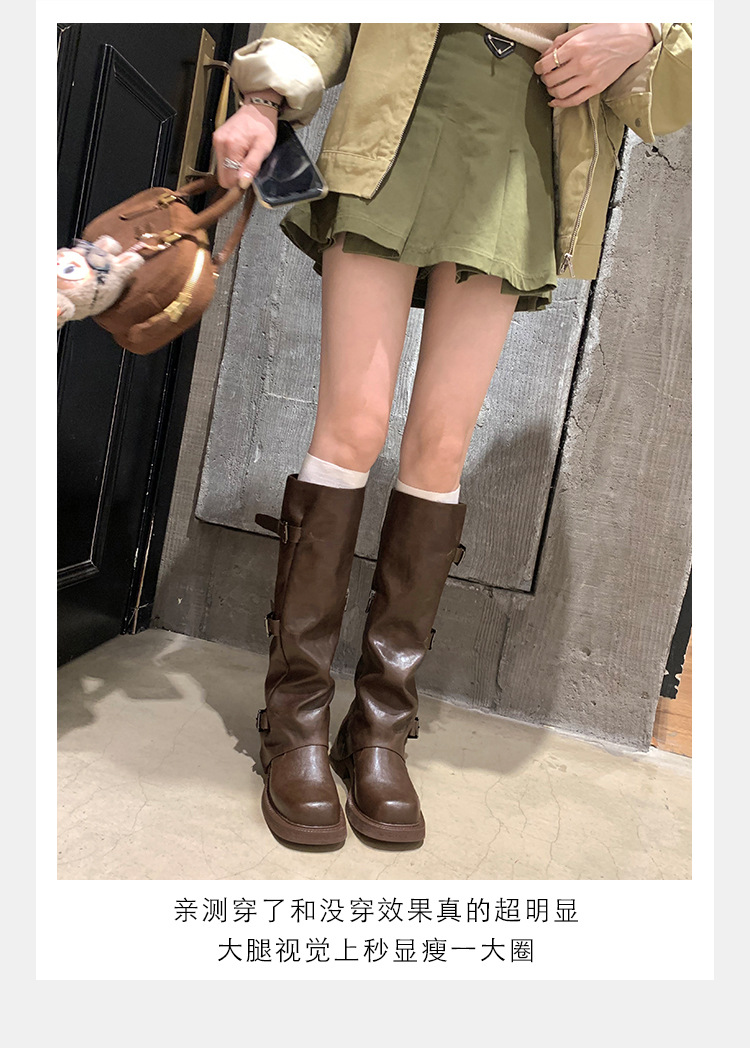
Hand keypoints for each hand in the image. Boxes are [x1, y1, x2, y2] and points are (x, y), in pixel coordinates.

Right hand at [213, 88, 281, 188]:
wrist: (258, 109)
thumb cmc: (263, 126)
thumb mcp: (263, 148)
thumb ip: (252, 166)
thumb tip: (242, 183)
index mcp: (231, 146)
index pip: (228, 179)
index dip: (239, 183)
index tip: (249, 178)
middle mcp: (220, 143)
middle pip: (223, 176)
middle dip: (236, 176)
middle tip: (248, 169)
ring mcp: (217, 141)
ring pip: (222, 169)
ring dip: (233, 169)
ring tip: (245, 158)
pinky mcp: (217, 140)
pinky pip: (221, 160)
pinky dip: (231, 161)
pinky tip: (240, 153)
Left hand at [534, 24, 653, 108]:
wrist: (631, 40)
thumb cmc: (607, 32)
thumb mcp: (582, 29)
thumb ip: (561, 42)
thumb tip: (545, 55)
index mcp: (576, 46)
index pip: (547, 63)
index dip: (538, 68)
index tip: (539, 68)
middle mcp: (581, 63)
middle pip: (551, 79)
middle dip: (544, 79)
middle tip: (546, 76)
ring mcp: (589, 77)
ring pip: (560, 92)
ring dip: (551, 92)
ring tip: (552, 87)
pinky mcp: (597, 87)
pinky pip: (574, 100)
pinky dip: (561, 104)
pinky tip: (555, 102)